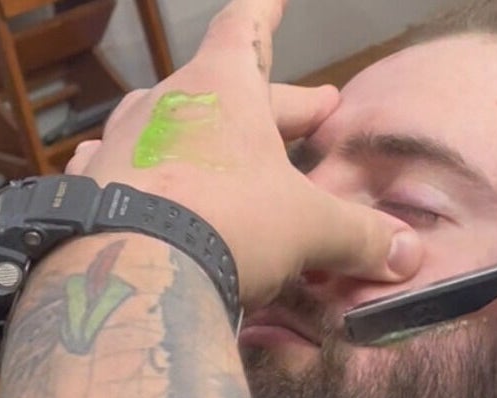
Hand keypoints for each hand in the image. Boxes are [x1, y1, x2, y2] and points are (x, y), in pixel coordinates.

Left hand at [66, 0, 420, 309]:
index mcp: (223, 87)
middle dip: (277, 105)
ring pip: (173, 123)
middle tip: (313, 115)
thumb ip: (360, 235)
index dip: (265, 14)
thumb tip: (407, 253)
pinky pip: (123, 162)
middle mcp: (168, 101)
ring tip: (222, 152)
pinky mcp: (89, 185)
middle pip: (227, 87)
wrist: (130, 273)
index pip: (246, 29)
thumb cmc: (228, 224)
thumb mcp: (310, 228)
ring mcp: (123, 141)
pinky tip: (142, 180)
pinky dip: (146, 170)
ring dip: (204, 135)